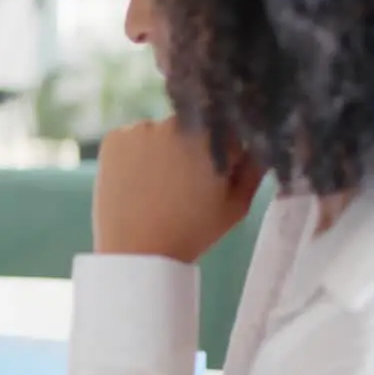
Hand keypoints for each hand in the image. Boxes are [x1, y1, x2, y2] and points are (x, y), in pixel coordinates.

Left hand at [92, 117, 264, 263]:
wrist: (137, 252)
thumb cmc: (192, 232)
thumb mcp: (236, 205)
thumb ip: (254, 168)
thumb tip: (260, 141)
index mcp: (210, 137)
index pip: (225, 130)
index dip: (224, 152)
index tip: (214, 175)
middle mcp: (176, 122)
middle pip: (192, 127)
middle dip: (192, 148)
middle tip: (183, 183)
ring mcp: (141, 127)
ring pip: (160, 132)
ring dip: (162, 149)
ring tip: (157, 185)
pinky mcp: (114, 138)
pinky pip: (132, 139)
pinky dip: (135, 154)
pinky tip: (137, 181)